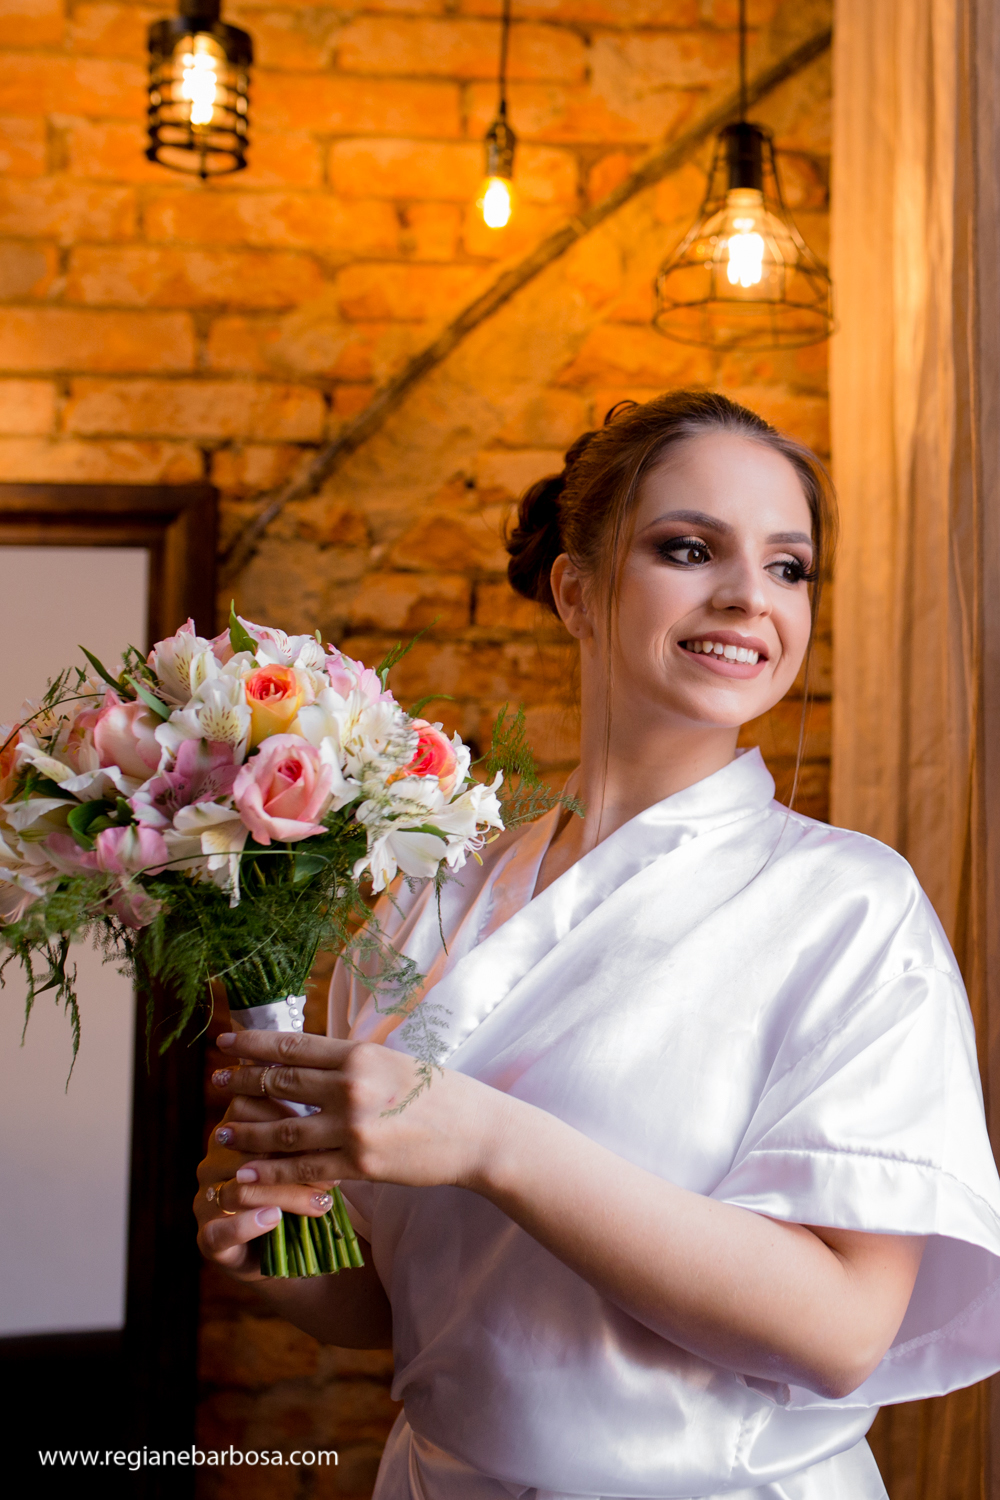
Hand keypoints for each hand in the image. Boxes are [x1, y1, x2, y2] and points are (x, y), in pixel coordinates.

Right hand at [194, 1092, 339, 1279]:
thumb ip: (308, 1135)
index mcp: (232, 1132)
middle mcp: (212, 1162)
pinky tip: (275, 1219)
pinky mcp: (207, 1239)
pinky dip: (248, 1225)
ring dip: (284, 1194)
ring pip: (239, 1190)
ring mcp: (205, 1200)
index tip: (322, 1129)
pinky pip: (220, 1231)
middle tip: (333, 1174)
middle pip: (244, 1149)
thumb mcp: (304, 1157)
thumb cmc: (299, 1190)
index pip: (244, 1107)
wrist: (286, 1251)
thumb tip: (336, 1117)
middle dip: (292, 1160)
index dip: (283, 1115)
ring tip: (320, 1202)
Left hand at [209, 1029, 509, 1194]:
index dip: (252, 1045)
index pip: (293, 1045)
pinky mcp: (361, 1164)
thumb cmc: (443, 1095)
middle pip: (280, 1082)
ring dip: (247, 1133)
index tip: (224, 1043)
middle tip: (214, 1084)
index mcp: (360, 1054)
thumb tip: (317, 1059)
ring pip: (283, 1130)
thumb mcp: (397, 1062)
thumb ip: (356, 1063)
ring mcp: (354, 1126)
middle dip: (240, 1084)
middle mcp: (351, 1086)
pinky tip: (246, 1177)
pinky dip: (270, 1175)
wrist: (480, 1133)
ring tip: (222, 1135)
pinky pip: (304, 1170)